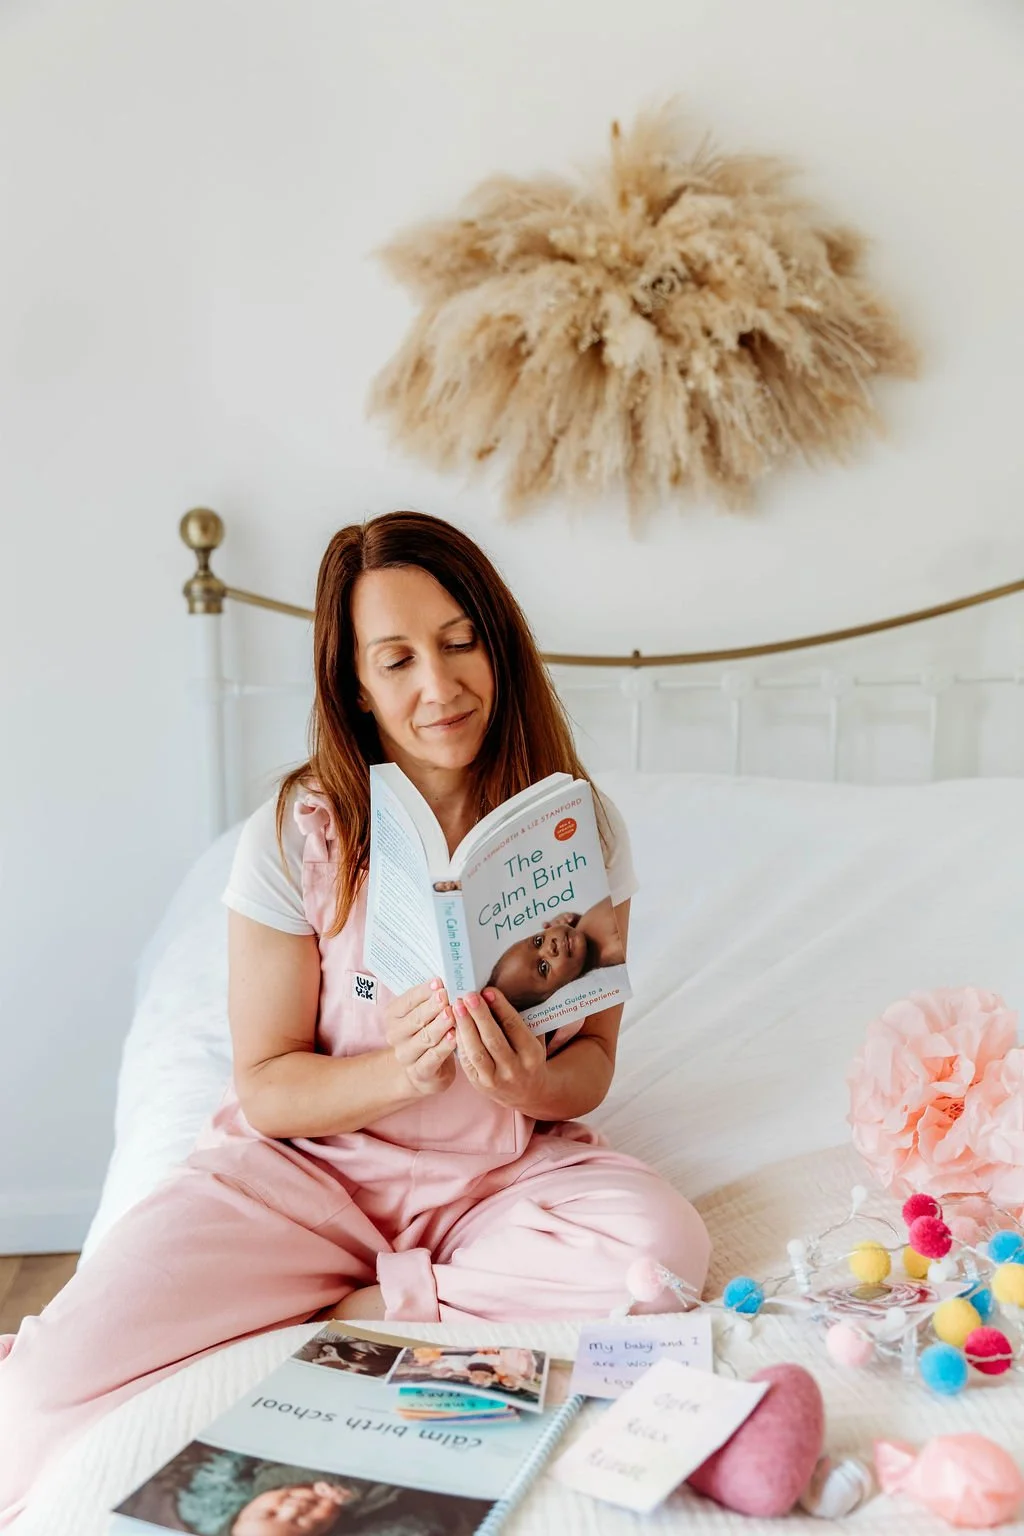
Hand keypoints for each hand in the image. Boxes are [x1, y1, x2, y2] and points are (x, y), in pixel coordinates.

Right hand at [384, 979, 456, 1097]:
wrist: (424, 1070)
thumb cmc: (426, 1032)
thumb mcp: (424, 1014)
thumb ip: (430, 998)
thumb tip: (445, 980)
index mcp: (393, 1016)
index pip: (407, 1000)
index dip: (424, 991)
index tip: (439, 981)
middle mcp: (395, 1035)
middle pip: (415, 1019)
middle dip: (432, 1007)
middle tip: (446, 996)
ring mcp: (405, 1055)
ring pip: (424, 1038)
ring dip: (440, 1025)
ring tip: (452, 1014)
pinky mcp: (419, 1071)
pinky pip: (432, 1057)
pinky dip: (444, 1046)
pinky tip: (455, 1036)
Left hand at [454, 988, 546, 1109]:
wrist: (526, 1092)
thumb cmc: (528, 1057)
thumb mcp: (534, 1040)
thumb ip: (520, 1020)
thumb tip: (495, 994)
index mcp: (532, 1054)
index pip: (514, 1027)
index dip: (500, 1007)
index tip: (488, 990)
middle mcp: (515, 1069)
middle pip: (493, 1039)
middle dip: (479, 1015)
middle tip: (468, 995)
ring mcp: (495, 1079)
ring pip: (477, 1052)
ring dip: (465, 1027)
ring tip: (457, 1007)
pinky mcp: (479, 1084)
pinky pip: (466, 1061)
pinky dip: (459, 1042)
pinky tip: (454, 1025)